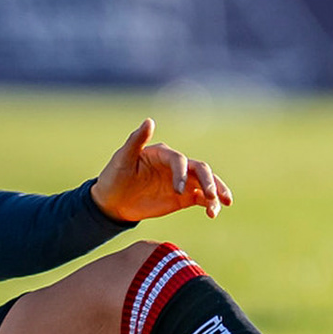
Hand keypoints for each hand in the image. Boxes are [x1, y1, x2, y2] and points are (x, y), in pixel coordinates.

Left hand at [89, 118, 233, 223]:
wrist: (113, 201)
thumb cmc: (114, 177)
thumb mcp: (122, 159)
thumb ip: (136, 140)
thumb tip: (149, 120)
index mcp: (162, 153)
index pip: (180, 160)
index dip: (182, 173)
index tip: (178, 191)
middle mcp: (176, 165)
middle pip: (200, 169)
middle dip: (209, 181)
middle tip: (211, 196)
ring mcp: (182, 181)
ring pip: (206, 183)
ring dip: (216, 192)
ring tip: (219, 207)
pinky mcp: (184, 197)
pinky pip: (202, 199)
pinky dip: (210, 204)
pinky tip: (212, 213)